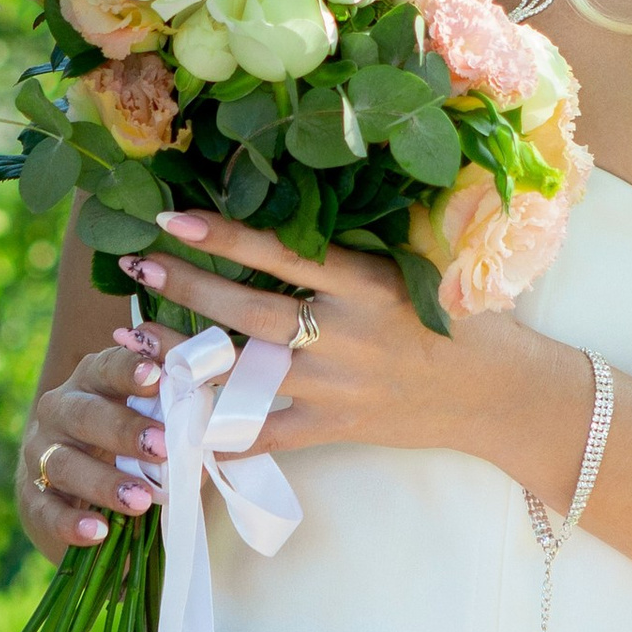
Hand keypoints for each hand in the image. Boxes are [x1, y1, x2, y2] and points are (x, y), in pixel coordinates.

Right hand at [18, 332, 170, 563]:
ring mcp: (41, 453)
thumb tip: (211, 440)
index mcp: (91, 381)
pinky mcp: (33, 497)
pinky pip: (47, 510)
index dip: (129, 369)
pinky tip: (98, 531)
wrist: (78, 490)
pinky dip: (72, 522)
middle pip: (84, 413)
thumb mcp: (151, 425)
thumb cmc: (128, 446)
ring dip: (104, 481)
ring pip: (65, 463)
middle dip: (123, 430)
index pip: (107, 367)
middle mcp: (59, 410)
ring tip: (140, 500)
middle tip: (161, 447)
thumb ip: (175, 423)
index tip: (156, 376)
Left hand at [115, 209, 571, 465]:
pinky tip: (173, 426)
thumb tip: (303, 194)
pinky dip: (219, 436)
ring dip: (184, 359)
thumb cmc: (466, 316)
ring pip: (246, 375)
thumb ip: (364, 241)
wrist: (501, 395)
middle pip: (251, 314)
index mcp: (367, 285)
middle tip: (136, 266)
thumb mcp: (421, 266)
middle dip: (188, 289)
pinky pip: (266, 437)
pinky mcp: (336, 429)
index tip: (172, 218)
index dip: (224, 236)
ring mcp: (337, 389)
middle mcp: (346, 337)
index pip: (283, 256)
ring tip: (131, 342)